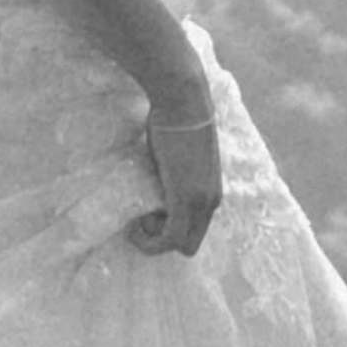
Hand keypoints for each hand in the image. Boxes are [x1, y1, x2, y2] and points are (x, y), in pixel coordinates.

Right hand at [129, 102, 225, 256]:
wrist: (183, 101)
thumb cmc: (176, 118)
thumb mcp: (177, 156)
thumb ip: (173, 176)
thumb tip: (158, 182)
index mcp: (211, 191)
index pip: (195, 230)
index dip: (169, 229)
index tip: (148, 213)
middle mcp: (212, 202)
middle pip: (190, 244)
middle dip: (163, 239)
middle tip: (143, 219)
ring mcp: (201, 202)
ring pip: (181, 245)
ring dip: (154, 241)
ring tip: (137, 222)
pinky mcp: (186, 200)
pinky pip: (170, 239)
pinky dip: (150, 242)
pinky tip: (135, 226)